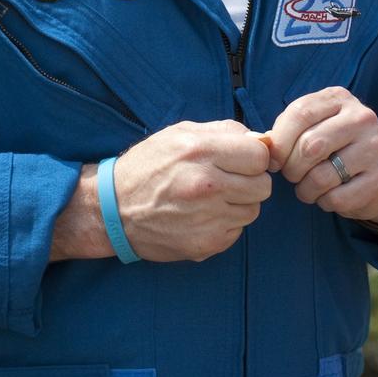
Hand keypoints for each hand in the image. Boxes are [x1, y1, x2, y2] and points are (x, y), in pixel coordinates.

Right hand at [112, 119, 272, 261]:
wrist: (114, 209)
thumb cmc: (148, 165)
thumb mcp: (180, 132)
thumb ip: (223, 132)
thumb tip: (259, 140)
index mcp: (200, 151)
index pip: (259, 155)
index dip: (254, 156)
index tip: (241, 159)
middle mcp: (206, 185)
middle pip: (263, 186)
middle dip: (250, 180)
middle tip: (228, 179)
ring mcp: (207, 219)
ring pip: (253, 210)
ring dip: (239, 203)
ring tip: (212, 197)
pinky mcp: (206, 244)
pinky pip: (237, 231)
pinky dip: (226, 223)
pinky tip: (203, 215)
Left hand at [261, 87, 377, 224]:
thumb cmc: (333, 145)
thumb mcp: (312, 126)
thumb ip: (286, 129)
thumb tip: (261, 143)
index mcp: (339, 98)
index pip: (300, 113)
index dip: (279, 140)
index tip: (273, 159)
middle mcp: (361, 118)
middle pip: (310, 145)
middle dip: (291, 167)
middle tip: (290, 175)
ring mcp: (375, 147)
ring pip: (322, 176)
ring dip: (305, 189)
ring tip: (306, 188)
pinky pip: (338, 197)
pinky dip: (324, 202)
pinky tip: (327, 196)